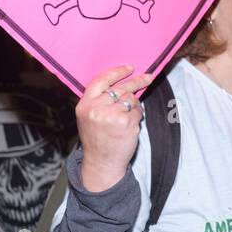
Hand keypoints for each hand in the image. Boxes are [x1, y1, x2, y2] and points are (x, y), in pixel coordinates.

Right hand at [77, 65, 151, 192]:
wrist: (102, 163)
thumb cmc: (98, 141)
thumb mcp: (89, 118)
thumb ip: (99, 101)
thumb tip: (122, 84)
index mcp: (84, 105)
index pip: (101, 81)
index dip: (116, 72)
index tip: (129, 68)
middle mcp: (96, 108)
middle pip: (120, 88)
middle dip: (136, 82)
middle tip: (147, 78)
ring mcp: (111, 115)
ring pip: (131, 99)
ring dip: (135, 106)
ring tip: (129, 117)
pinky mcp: (125, 122)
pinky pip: (138, 111)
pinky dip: (138, 116)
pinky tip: (132, 125)